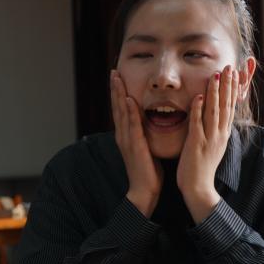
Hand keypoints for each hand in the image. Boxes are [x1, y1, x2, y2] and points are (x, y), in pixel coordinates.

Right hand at [111, 69, 162, 216]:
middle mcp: (122, 135)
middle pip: (116, 107)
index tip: (118, 78)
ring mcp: (126, 140)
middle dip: (115, 88)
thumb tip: (150, 124)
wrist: (144, 192)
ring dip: (118, 94)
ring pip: (121, 112)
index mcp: (125, 136)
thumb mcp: (145, 148)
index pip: (120, 110)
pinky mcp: (134, 146)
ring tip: (117, 78)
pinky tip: (127, 99)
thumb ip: (144, 135)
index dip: (118, 93)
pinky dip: (129, 112)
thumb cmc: (148, 172)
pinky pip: (131, 126)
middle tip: (113, 71)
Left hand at [177, 64, 238, 222]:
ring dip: (215, 92)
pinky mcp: (197, 144)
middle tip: (229, 67)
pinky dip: (198, 110)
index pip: (230, 107)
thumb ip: (213, 129)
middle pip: (226, 105)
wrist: (199, 188)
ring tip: (216, 75)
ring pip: (214, 111)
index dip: (232, 89)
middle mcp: (219, 134)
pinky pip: (198, 124)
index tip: (233, 73)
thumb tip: (214, 116)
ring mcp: (209, 139)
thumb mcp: (212, 145)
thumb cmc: (201, 167)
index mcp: (223, 133)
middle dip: (228, 85)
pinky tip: (198, 97)